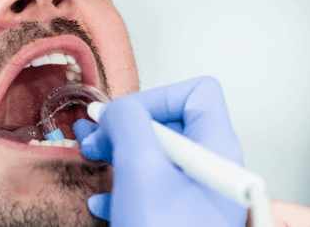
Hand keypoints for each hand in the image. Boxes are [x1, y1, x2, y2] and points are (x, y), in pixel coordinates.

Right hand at [73, 76, 247, 225]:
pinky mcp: (178, 218)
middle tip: (95, 137)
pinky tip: (103, 201)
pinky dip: (124, 187)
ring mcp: (196, 196)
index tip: (122, 117)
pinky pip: (151, 188)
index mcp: (217, 150)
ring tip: (92, 158)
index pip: (195, 95)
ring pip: (155, 157)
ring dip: (119, 154)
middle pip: (170, 125)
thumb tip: (116, 107)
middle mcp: (211, 171)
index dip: (155, 97)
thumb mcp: (140, 169)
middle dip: (126, 127)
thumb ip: (128, 123)